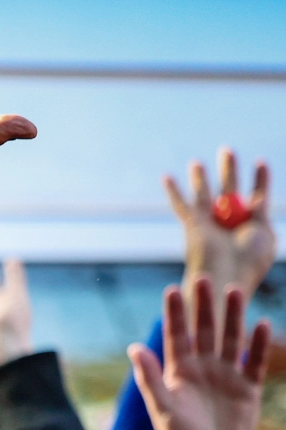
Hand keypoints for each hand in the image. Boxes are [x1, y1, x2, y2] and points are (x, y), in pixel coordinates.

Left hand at [128, 274, 272, 429]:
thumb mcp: (162, 407)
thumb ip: (150, 378)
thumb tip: (133, 347)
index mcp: (179, 371)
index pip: (176, 336)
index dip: (175, 314)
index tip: (171, 289)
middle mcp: (203, 368)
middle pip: (204, 331)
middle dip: (204, 306)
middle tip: (204, 279)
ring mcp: (227, 375)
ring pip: (230, 339)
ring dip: (233, 317)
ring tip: (234, 291)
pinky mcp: (248, 387)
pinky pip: (255, 362)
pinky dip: (259, 345)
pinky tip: (262, 324)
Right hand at [164, 149, 274, 300]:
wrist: (226, 275)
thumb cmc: (250, 261)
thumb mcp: (265, 233)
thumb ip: (263, 213)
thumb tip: (258, 198)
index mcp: (251, 224)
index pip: (256, 195)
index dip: (259, 179)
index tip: (261, 163)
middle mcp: (228, 221)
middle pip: (229, 188)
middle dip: (229, 169)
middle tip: (227, 150)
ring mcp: (209, 222)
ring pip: (204, 193)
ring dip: (200, 177)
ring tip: (197, 162)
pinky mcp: (192, 225)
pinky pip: (181, 204)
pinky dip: (173, 191)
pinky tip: (165, 177)